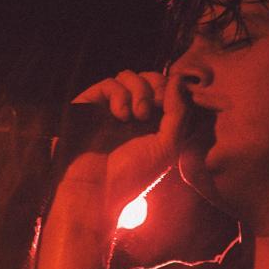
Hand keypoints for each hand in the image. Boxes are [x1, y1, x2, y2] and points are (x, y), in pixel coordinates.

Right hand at [65, 70, 192, 209]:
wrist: (97, 191)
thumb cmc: (133, 176)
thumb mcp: (168, 146)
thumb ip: (178, 112)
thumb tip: (178, 78)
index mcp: (151, 122)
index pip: (165, 89)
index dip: (171, 89)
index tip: (170, 105)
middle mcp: (130, 113)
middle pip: (148, 77)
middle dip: (156, 85)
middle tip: (156, 106)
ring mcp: (108, 109)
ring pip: (128, 76)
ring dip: (139, 90)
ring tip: (137, 115)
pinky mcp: (89, 106)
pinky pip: (108, 84)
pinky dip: (119, 94)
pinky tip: (121, 115)